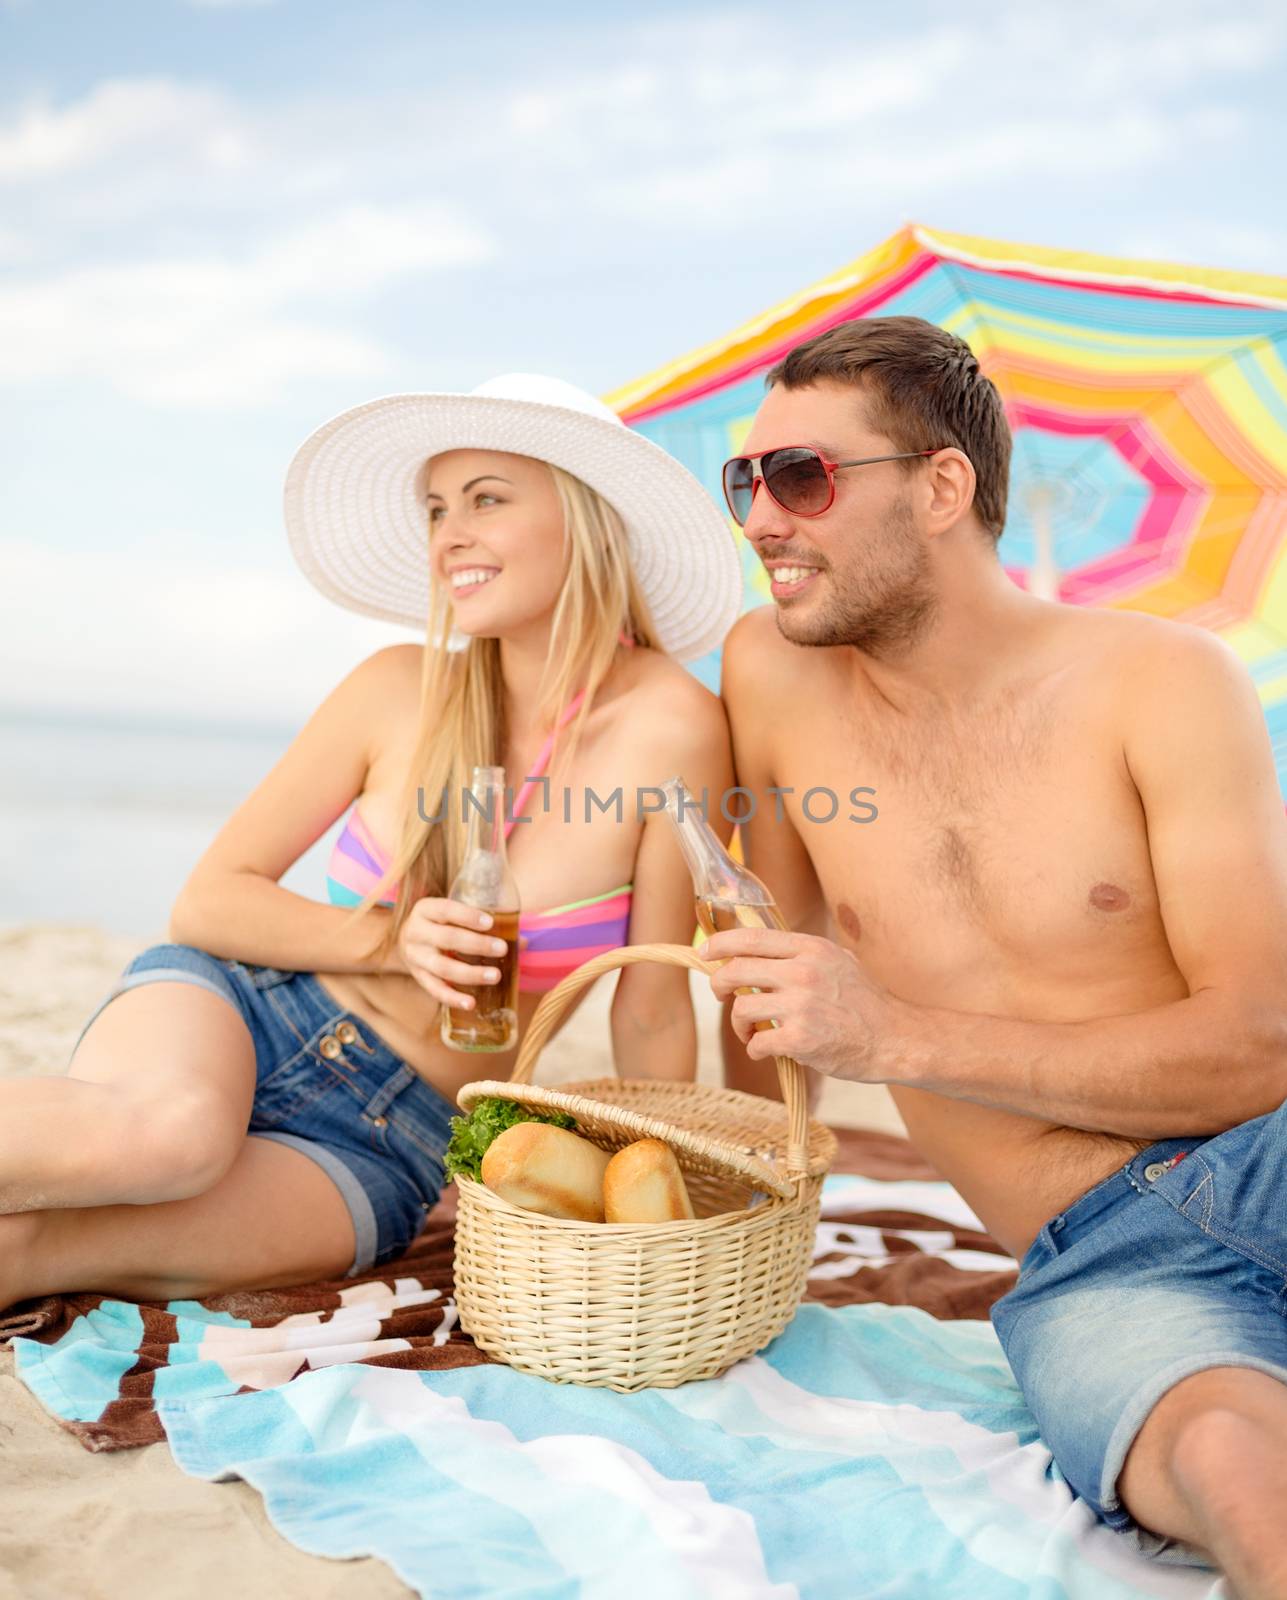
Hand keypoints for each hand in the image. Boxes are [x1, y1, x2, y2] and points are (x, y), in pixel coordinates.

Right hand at [396, 898, 510, 1009]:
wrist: (406, 940)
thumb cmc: (441, 924)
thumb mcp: (453, 915)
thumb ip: (483, 924)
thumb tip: (524, 942)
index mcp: (426, 909)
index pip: (446, 910)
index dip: (467, 916)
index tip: (490, 923)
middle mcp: (416, 932)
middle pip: (447, 938)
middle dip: (477, 945)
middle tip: (502, 949)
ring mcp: (415, 956)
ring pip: (442, 967)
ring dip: (470, 973)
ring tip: (495, 976)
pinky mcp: (418, 977)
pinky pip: (435, 989)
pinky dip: (453, 998)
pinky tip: (471, 1003)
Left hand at [702, 927, 898, 1081]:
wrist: (896, 1038)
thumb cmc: (866, 1002)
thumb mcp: (838, 960)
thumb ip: (803, 953)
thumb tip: (762, 949)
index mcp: (810, 949)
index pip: (751, 937)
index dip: (720, 944)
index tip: (706, 953)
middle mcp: (803, 972)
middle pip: (735, 971)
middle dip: (718, 985)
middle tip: (722, 996)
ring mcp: (801, 1006)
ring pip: (741, 1009)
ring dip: (739, 1024)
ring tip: (752, 1031)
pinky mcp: (800, 1039)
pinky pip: (757, 1042)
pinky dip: (756, 1049)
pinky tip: (768, 1050)